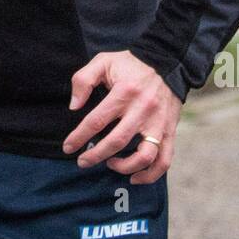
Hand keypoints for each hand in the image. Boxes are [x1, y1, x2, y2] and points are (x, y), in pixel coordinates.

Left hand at [62, 50, 181, 182]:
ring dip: (124, 167)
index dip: (79, 137)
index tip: (68, 147)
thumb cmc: (130, 63)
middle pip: (116, 142)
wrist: (168, 61)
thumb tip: (74, 106)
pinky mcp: (170, 131)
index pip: (96, 121)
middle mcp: (142, 110)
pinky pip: (164, 160)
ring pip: (144, 156)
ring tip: (110, 164)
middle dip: (95, 155)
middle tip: (82, 161)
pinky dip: (150, 174)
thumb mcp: (103, 61)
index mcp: (124, 92)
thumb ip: (83, 80)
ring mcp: (158, 123)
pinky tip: (134, 177)